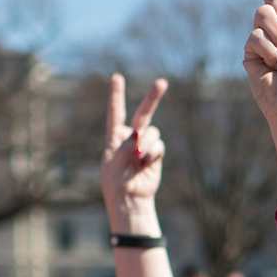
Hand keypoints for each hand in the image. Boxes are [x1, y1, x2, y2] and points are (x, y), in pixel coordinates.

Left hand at [101, 73, 169, 229]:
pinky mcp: (156, 154)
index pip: (115, 111)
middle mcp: (131, 136)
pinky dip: (153, 155)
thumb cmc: (115, 183)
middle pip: (143, 113)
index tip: (117, 77)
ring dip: (148, 145)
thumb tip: (138, 135)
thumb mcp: (113, 166)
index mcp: (115, 136)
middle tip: (162, 82)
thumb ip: (124, 148)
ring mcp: (145, 144)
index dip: (116, 94)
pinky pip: (159, 146)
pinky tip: (145, 165)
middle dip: (153, 98)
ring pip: (153, 133)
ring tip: (139, 161)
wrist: (130, 198)